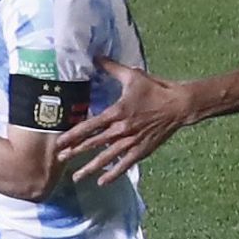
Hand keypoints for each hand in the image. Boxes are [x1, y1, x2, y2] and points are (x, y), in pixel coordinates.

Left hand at [53, 59, 194, 183]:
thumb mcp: (132, 76)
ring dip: (90, 168)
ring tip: (76, 177)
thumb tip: (96, 56)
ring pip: (106, 157)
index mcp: (117, 112)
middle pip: (94, 144)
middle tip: (59, 160)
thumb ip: (112, 68)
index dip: (72, 135)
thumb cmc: (156, 89)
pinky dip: (113, 174)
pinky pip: (124, 164)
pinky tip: (102, 182)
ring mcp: (131, 142)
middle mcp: (121, 129)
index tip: (59, 142)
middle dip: (75, 152)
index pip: (89, 126)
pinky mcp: (142, 150)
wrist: (179, 105)